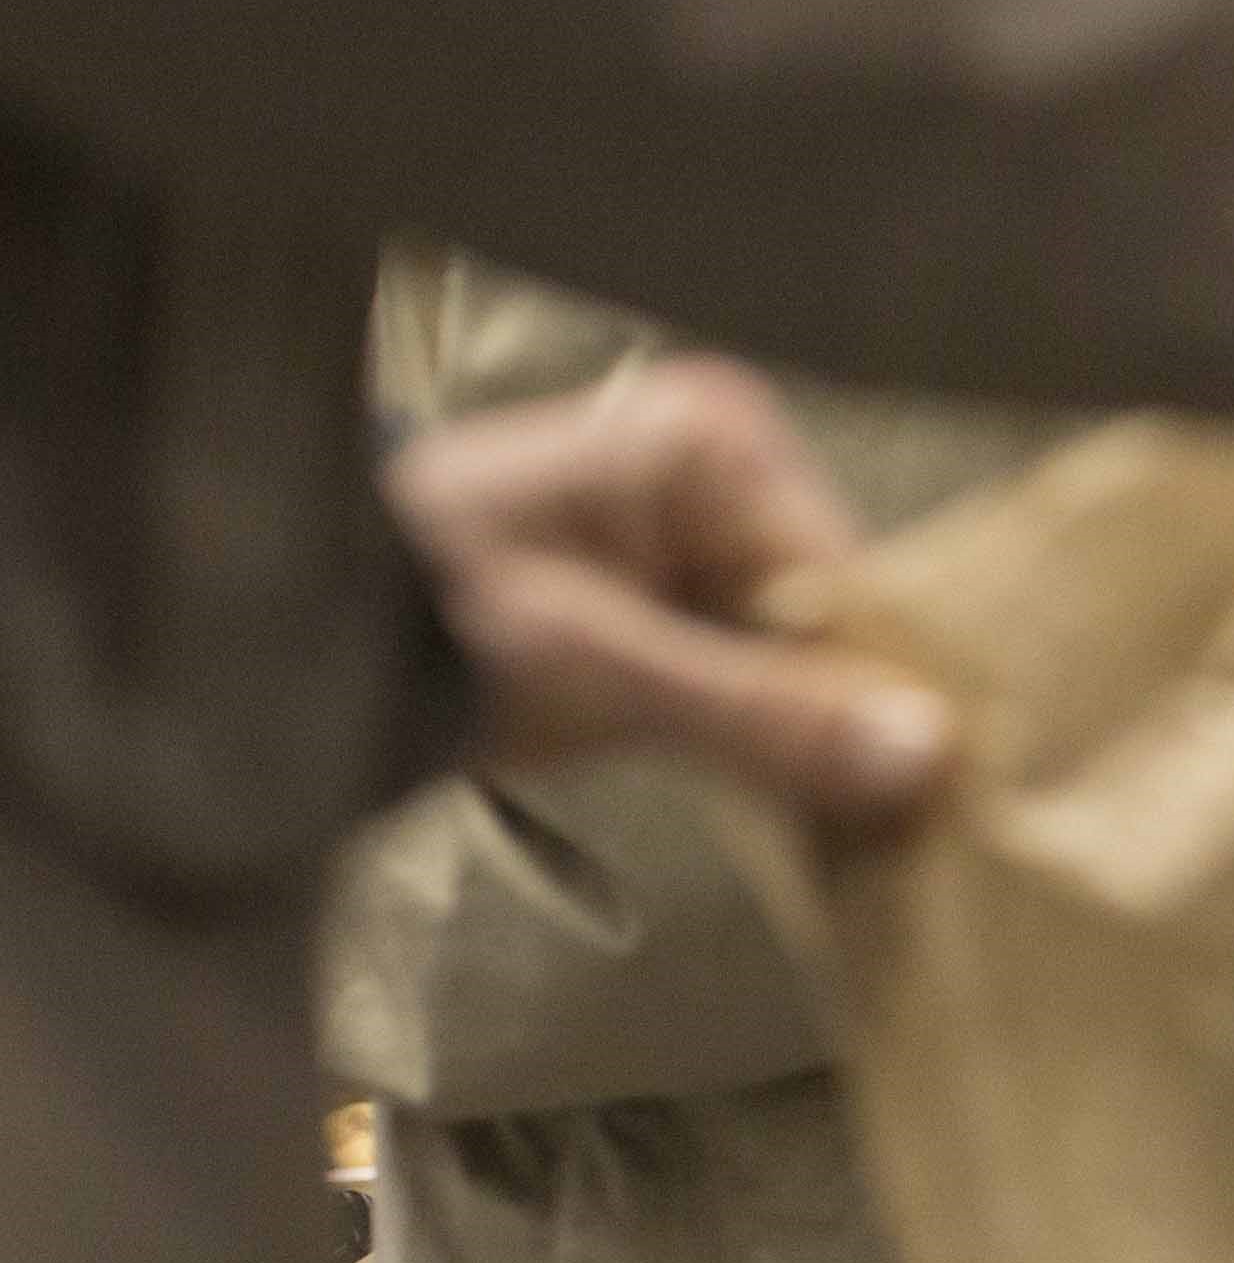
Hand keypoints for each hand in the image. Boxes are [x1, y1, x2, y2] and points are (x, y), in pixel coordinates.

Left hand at [383, 359, 955, 826]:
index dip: (880, 688)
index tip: (922, 794)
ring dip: (796, 731)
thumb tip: (928, 755)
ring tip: (824, 818)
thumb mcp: (599, 670)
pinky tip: (767, 788)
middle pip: (825, 613)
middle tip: (873, 822)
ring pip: (789, 648)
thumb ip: (764, 715)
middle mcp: (716, 464)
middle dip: (838, 713)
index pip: (848, 577)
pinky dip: (750, 726)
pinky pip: (740, 661)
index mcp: (712, 439)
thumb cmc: (423, 621)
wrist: (275, 635)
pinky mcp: (655, 583)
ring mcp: (686, 522)